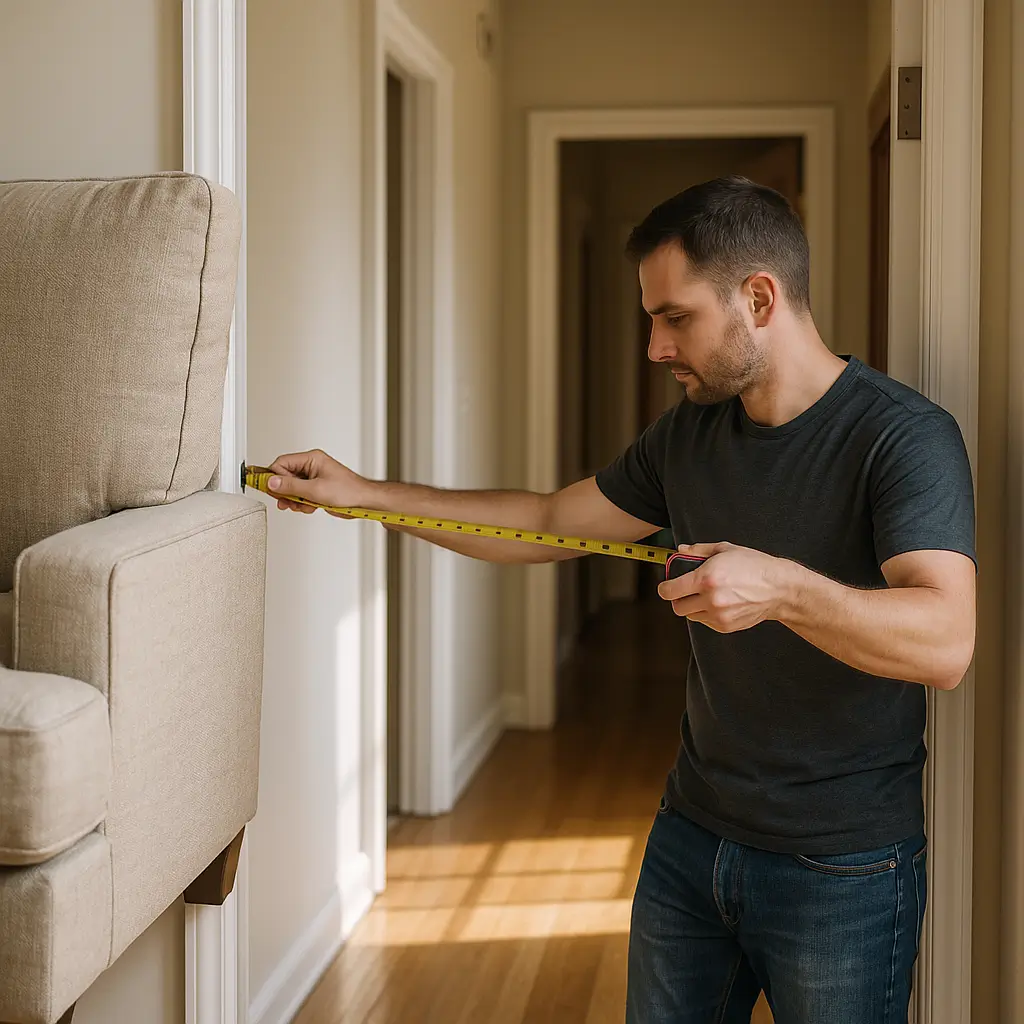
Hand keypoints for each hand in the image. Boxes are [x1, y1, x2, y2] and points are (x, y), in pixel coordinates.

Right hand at [266, 449, 372, 516]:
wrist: (363, 502)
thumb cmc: (348, 491)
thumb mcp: (315, 490)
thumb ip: (291, 487)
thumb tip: (272, 482)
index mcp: (311, 459)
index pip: (282, 463)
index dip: (274, 477)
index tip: (270, 489)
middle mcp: (311, 466)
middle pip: (285, 477)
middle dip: (285, 491)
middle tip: (286, 501)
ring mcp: (313, 478)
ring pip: (292, 489)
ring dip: (294, 500)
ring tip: (301, 506)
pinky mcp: (316, 490)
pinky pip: (300, 496)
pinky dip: (302, 503)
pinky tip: (309, 507)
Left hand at [657, 542, 789, 631]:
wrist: (778, 588)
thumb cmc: (754, 566)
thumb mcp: (725, 550)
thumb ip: (698, 550)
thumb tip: (680, 550)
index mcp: (706, 578)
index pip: (670, 591)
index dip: (664, 589)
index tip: (666, 587)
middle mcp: (711, 599)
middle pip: (677, 607)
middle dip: (678, 598)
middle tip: (686, 591)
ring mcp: (718, 615)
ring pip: (690, 616)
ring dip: (693, 606)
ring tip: (706, 595)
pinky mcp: (726, 626)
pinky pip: (705, 622)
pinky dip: (707, 614)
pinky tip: (719, 603)